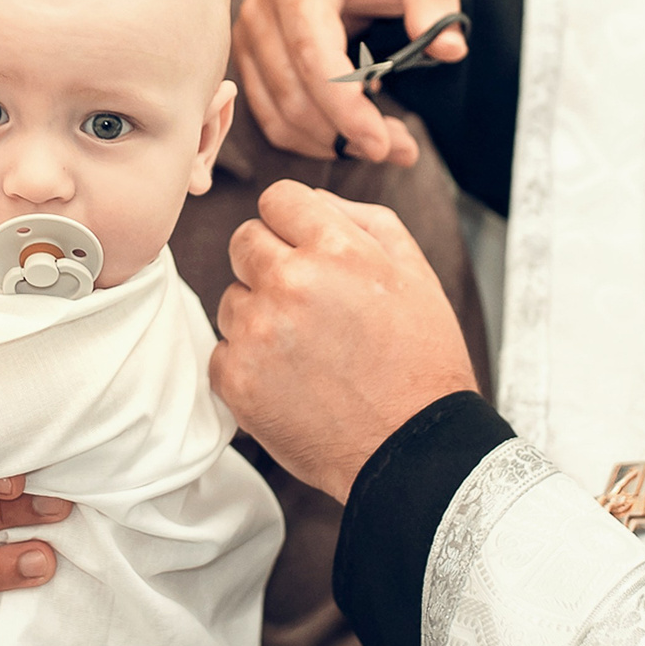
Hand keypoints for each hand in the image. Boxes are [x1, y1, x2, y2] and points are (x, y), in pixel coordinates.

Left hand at [212, 179, 476, 502]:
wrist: (412, 447)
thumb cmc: (420, 361)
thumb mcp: (415, 272)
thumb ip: (364, 219)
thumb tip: (313, 200)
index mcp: (336, 247)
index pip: (277, 198)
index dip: (292, 222)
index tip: (305, 248)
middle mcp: (290, 281)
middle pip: (243, 240)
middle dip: (270, 263)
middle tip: (308, 302)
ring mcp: (257, 331)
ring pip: (231, 297)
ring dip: (259, 315)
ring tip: (307, 348)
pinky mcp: (235, 378)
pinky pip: (223, 349)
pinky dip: (249, 364)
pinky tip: (291, 380)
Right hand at [233, 0, 463, 163]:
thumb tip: (449, 48)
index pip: (312, 57)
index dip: (344, 107)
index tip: (382, 142)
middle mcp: (263, 11)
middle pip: (294, 94)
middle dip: (346, 134)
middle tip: (401, 148)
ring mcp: (251, 38)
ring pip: (280, 115)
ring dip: (332, 142)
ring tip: (386, 142)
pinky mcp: (252, 61)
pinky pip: (272, 119)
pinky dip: (312, 138)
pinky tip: (352, 133)